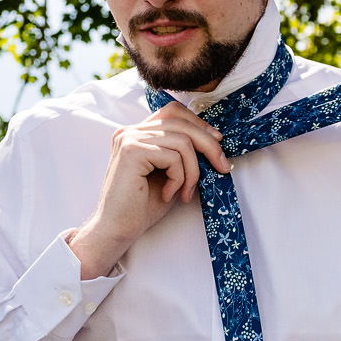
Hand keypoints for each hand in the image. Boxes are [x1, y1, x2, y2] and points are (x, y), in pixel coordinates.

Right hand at [68, 102, 231, 279]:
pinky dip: (179, 178)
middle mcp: (130, 131)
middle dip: (209, 146)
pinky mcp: (131, 152)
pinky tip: (169, 193)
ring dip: (192, 171)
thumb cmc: (142, 206)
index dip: (198, 124)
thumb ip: (183, 154)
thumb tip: (215, 142)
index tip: (216, 143)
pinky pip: (173, 157)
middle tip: (222, 168)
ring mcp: (129, 139)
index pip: (173, 111)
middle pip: (181, 123)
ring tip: (185, 192)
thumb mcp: (169, 173)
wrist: (117, 229)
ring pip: (182, 142)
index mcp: (137, 133)